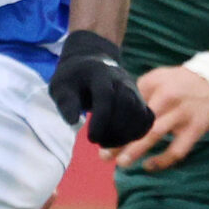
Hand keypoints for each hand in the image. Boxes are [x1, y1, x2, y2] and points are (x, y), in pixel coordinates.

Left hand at [48, 30, 153, 148]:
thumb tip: (73, 121)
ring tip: (107, 144)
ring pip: (139, 113)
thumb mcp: (61, 86)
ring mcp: (134, 90)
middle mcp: (121, 80)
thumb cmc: (74, 79)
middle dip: (114, 129)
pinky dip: (137, 133)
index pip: (106, 96)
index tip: (91, 138)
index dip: (101, 120)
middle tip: (98, 142)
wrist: (91, 64)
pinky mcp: (140, 100)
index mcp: (100, 74)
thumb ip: (65, 102)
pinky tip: (120, 141)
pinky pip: (147, 118)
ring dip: (126, 134)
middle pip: (127, 104)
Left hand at [104, 65, 208, 173]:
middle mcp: (167, 100)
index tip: (100, 135)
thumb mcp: (156, 78)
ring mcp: (182, 115)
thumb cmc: (178, 81)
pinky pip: (178, 150)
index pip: (130, 107)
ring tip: (122, 163)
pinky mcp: (195, 129)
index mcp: (155, 87)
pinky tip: (149, 166)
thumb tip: (115, 111)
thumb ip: (138, 92)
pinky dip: (163, 160)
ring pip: (156, 135)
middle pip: (139, 122)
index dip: (114, 121)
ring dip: (137, 150)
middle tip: (104, 155)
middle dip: (120, 140)